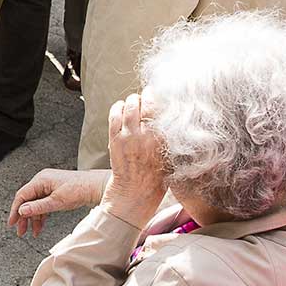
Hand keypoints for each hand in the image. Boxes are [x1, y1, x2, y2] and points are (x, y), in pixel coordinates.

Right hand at [8, 168, 109, 236]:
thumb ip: (38, 207)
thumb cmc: (79, 189)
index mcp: (40, 180)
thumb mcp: (57, 202)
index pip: (22, 196)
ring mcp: (48, 186)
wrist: (95, 186)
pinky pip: (43, 203)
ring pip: (35, 204)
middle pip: (27, 201)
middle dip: (23, 217)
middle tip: (21, 231)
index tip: (12, 222)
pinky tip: (40, 225)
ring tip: (33, 232)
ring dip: (33, 218)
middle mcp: (42, 181)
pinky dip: (41, 215)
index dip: (15, 210)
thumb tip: (22, 210)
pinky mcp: (54, 191)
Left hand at [101, 93, 168, 227]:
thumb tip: (171, 113)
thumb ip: (170, 136)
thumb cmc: (157, 176)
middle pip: (144, 102)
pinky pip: (115, 114)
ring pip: (129, 105)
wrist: (136, 192)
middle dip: (144, 97)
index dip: (157, 96)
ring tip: (134, 102)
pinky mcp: (115, 139)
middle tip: (145, 98)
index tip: (158, 93)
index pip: (161, 108)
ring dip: (131, 100)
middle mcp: (146, 136)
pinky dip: (118, 107)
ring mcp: (129, 137)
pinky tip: (122, 109)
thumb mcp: (171, 156)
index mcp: (163, 140)